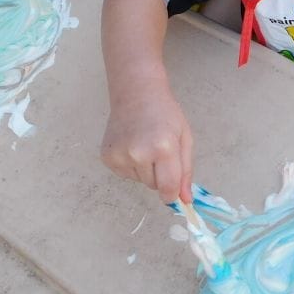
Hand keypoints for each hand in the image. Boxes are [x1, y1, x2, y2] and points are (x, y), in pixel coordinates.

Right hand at [100, 86, 193, 203]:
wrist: (136, 93)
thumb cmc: (165, 113)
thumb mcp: (184, 138)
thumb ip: (186, 171)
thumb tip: (185, 201)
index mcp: (163, 147)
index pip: (168, 188)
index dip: (172, 193)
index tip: (174, 191)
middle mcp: (139, 153)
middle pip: (153, 186)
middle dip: (160, 175)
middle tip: (159, 152)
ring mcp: (120, 155)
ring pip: (139, 181)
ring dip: (145, 170)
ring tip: (145, 145)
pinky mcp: (107, 157)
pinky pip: (125, 175)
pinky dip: (131, 166)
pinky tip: (132, 146)